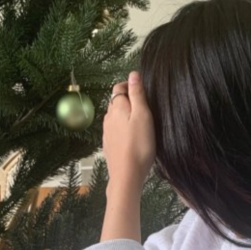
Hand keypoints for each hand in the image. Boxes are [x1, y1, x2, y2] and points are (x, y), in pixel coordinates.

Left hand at [103, 71, 155, 193]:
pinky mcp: (109, 146)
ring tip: (139, 121)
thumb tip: (133, 74)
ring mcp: (107, 133)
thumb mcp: (143, 115)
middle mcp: (108, 118)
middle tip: (144, 105)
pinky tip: (131, 136)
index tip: (141, 89)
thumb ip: (137, 94)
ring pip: (115, 117)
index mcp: (117, 107)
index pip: (118, 87)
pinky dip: (122, 129)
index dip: (129, 85)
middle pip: (116, 102)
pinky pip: (115, 131)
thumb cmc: (139, 144)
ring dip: (124, 115)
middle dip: (127, 100)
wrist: (126, 175)